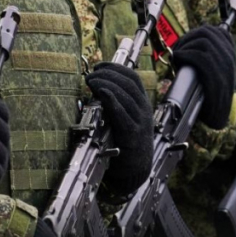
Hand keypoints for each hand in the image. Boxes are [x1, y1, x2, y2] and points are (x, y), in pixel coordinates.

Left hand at [86, 63, 152, 195]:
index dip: (115, 68)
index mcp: (142, 103)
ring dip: (106, 84)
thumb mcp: (125, 118)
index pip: (132, 77)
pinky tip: (102, 93)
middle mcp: (144, 110)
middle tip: (91, 75)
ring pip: (125, 95)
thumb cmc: (125, 142)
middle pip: (128, 83)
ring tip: (91, 82)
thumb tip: (96, 85)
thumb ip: (116, 103)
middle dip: (108, 74)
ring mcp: (140, 122)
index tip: (98, 66)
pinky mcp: (132, 135)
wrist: (136, 170)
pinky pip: (123, 114)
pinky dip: (112, 100)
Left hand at [171, 24, 235, 128]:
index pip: (216, 31)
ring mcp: (224, 65)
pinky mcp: (216, 75)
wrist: (219, 114)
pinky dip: (185, 55)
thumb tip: (190, 37)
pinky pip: (200, 56)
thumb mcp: (214, 68)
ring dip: (185, 46)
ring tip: (177, 56)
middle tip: (178, 49)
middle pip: (207, 32)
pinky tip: (178, 60)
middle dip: (188, 38)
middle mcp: (229, 56)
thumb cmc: (209, 91)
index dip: (197, 33)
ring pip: (203, 42)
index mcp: (230, 53)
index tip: (186, 43)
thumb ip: (207, 52)